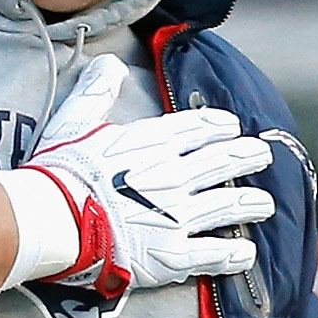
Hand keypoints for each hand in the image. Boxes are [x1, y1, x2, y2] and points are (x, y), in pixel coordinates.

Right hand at [26, 55, 276, 296]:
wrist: (54, 220)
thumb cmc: (60, 171)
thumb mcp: (73, 122)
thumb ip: (95, 92)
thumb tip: (108, 63)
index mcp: (152, 143)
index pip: (196, 128)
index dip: (218, 125)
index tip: (232, 125)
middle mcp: (173, 176)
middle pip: (221, 162)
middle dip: (245, 157)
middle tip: (261, 155)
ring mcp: (178, 216)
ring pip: (227, 206)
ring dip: (250, 203)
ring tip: (264, 203)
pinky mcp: (174, 254)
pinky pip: (215, 253)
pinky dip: (234, 252)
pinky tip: (246, 250)